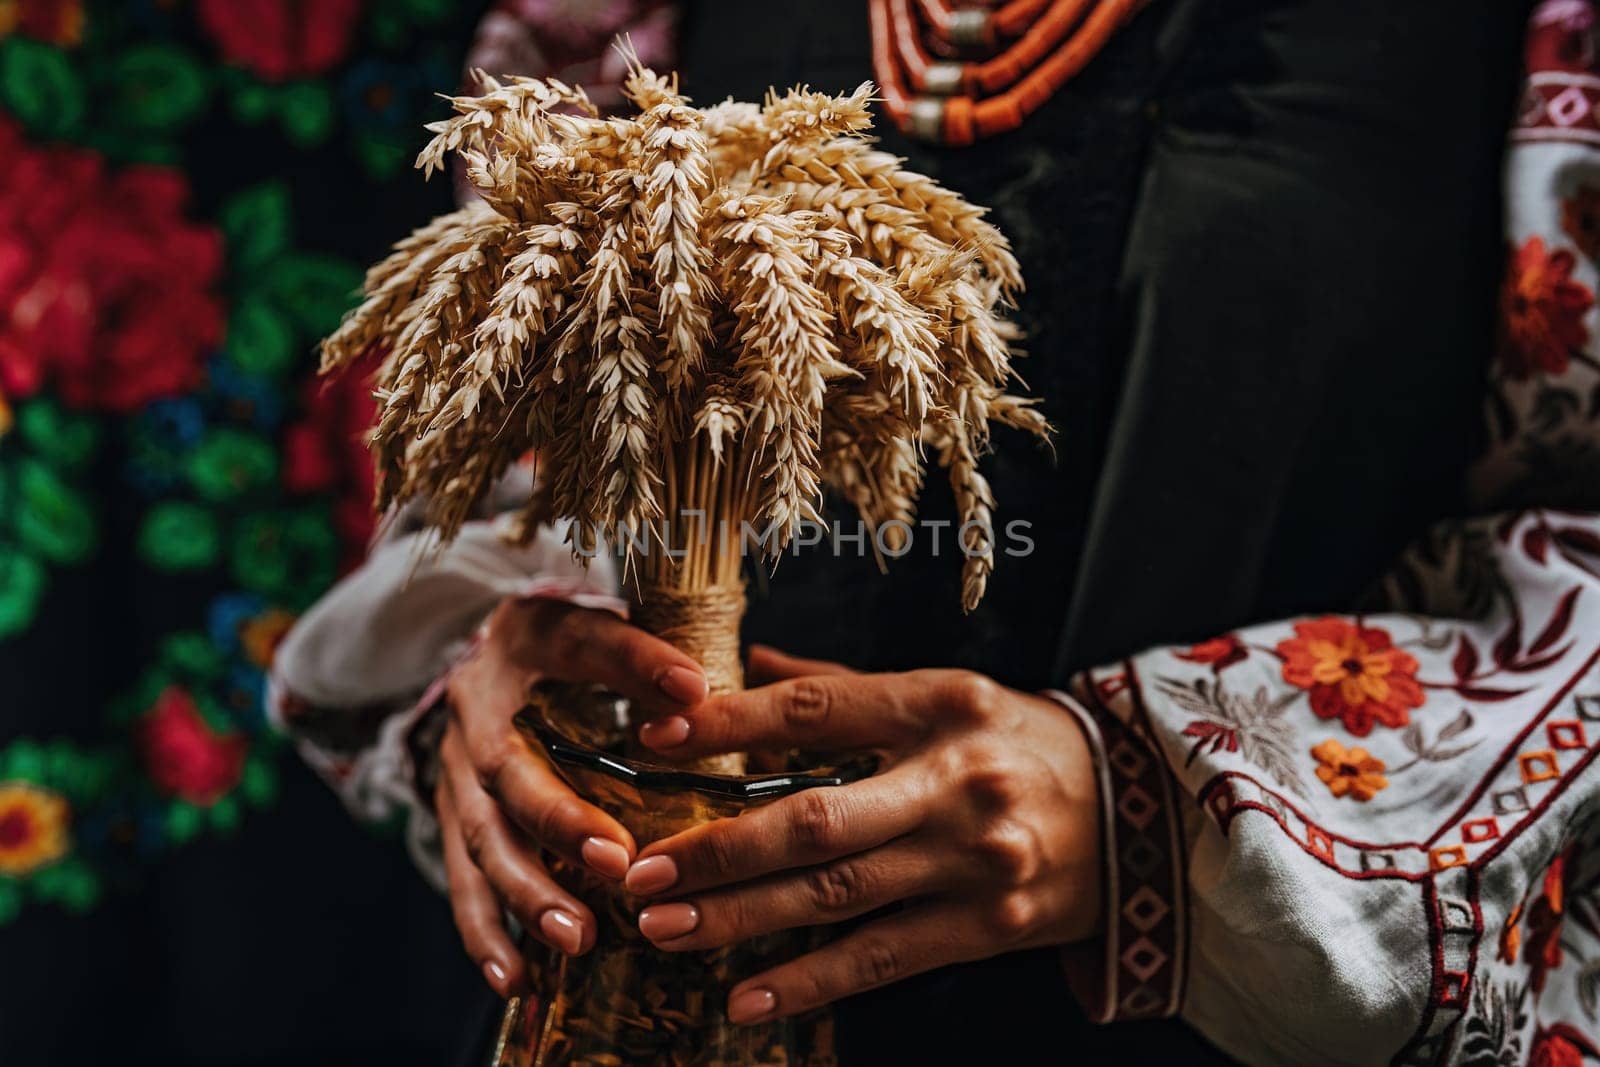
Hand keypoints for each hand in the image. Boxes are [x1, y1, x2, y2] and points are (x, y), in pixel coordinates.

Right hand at [435, 595, 712, 996]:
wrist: (484, 659)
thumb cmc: (566, 649)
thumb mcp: (604, 628)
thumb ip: (647, 655)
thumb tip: (700, 693)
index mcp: (527, 640)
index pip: (581, 642)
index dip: (634, 663)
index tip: (693, 687)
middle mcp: (479, 708)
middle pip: (509, 768)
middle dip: (560, 818)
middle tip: (617, 859)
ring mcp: (457, 770)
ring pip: (482, 837)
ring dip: (527, 892)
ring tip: (577, 936)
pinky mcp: (451, 819)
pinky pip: (462, 882)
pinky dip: (485, 934)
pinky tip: (515, 980)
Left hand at [626, 647, 1101, 1024]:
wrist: (1142, 810)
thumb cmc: (1024, 742)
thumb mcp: (950, 693)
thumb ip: (845, 686)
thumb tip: (750, 660)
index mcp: (940, 705)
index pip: (817, 711)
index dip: (731, 723)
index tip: (657, 736)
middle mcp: (955, 781)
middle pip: (815, 820)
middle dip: (717, 850)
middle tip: (640, 872)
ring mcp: (972, 860)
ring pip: (836, 897)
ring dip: (741, 919)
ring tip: (664, 931)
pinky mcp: (989, 927)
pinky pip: (883, 959)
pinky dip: (811, 982)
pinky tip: (747, 997)